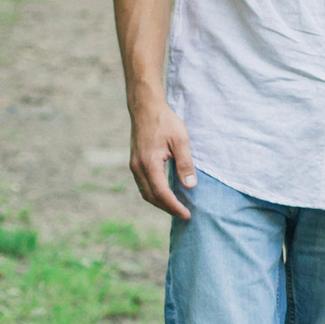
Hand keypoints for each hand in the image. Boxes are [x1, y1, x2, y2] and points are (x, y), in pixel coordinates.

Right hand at [127, 98, 195, 219]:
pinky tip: (166, 194)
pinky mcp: (135, 162)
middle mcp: (138, 167)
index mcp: (149, 163)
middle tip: (184, 215)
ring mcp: (134, 165)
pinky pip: (143, 184)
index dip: (174, 206)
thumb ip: (185, 164)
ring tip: (176, 208)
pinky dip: (154, 193)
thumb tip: (190, 186)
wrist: (146, 108)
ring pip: (145, 192)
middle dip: (167, 208)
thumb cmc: (165, 122)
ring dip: (160, 203)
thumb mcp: (181, 141)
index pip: (161, 193)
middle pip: (151, 197)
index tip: (187, 214)